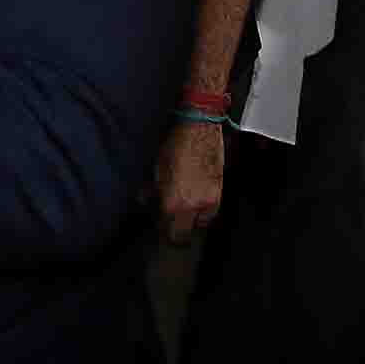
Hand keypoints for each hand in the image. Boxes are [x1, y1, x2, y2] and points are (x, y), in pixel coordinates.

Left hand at [156, 117, 225, 245]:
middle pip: (183, 234)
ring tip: (183, 212)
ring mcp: (208, 201)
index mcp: (173, 202)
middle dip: (175, 231)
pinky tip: (195, 202)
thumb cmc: (176, 144)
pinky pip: (210, 212)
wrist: (200, 129)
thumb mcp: (157, 168)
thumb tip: (145, 200)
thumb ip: (151, 190)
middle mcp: (192, 206)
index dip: (161, 230)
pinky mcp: (219, 192)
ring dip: (190, 221)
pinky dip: (202, 211)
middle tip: (169, 224)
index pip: (166, 231)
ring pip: (199, 224)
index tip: (158, 225)